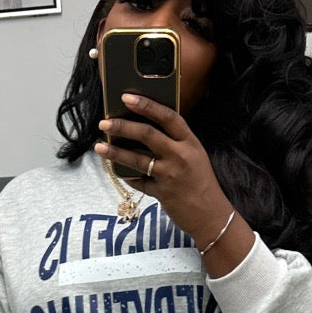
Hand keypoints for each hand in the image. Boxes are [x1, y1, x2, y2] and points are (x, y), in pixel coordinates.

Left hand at [94, 93, 233, 246]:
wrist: (212, 215)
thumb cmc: (202, 183)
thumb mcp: (195, 156)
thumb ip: (176, 142)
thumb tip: (147, 129)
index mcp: (190, 142)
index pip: (168, 116)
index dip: (147, 105)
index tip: (127, 97)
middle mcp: (180, 156)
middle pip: (147, 134)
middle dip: (123, 126)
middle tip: (104, 122)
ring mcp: (170, 175)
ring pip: (137, 159)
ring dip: (115, 152)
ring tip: (99, 147)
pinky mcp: (161, 193)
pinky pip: (138, 182)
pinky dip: (127, 176)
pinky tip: (116, 170)